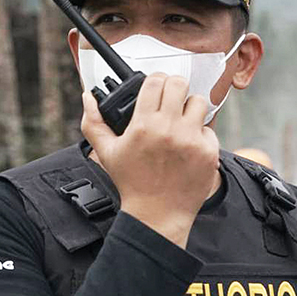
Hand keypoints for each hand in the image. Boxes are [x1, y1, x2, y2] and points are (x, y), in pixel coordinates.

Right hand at [81, 73, 219, 248]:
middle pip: (179, 84)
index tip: (154, 88)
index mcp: (143, 126)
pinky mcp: (208, 152)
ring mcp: (191, 140)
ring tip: (181, 121)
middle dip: (174, 87)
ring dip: (190, 107)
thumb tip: (87, 97)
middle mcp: (169, 130)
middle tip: (170, 99)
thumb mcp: (107, 152)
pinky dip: (200, 134)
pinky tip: (188, 145)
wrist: (157, 214)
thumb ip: (93, 122)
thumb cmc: (132, 183)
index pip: (155, 81)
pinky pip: (208, 129)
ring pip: (198, 101)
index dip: (154, 81)